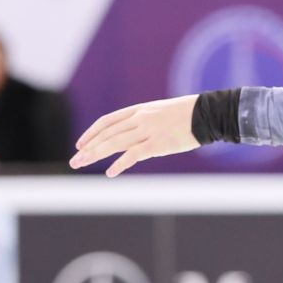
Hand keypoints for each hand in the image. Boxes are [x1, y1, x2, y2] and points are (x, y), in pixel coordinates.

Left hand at [71, 95, 199, 175]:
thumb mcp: (160, 112)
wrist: (207, 113)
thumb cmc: (187, 114)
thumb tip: (130, 138)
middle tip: (75, 160)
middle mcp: (141, 118)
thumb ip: (143, 122)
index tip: (80, 144)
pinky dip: (120, 163)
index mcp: (140, 109)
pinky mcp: (158, 143)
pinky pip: (134, 154)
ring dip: (96, 155)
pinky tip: (110, 172)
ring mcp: (149, 130)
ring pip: (115, 143)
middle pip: (108, 134)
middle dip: (89, 147)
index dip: (91, 132)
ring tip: (82, 164)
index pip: (108, 121)